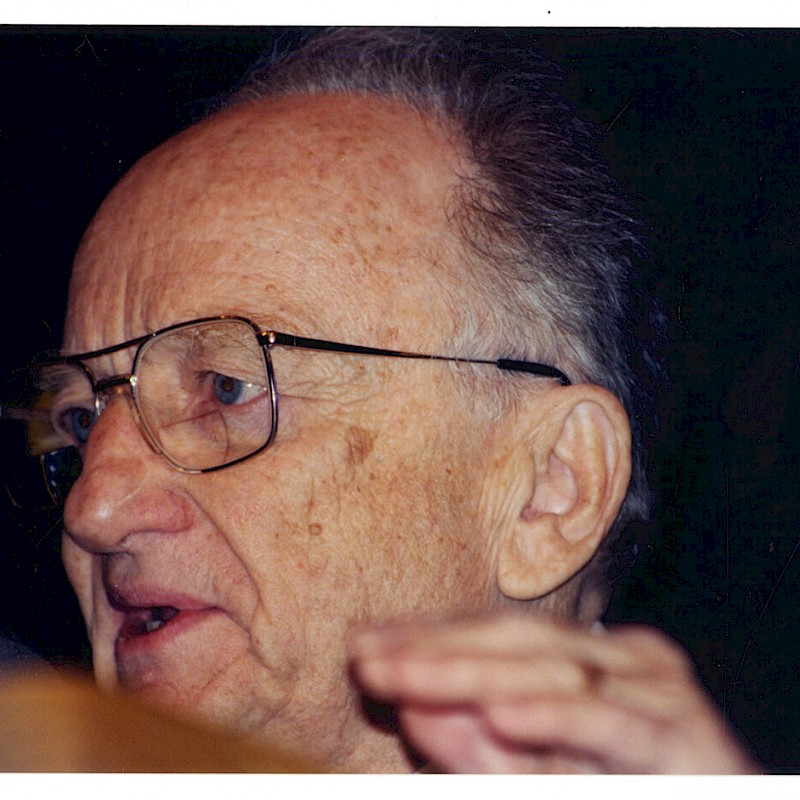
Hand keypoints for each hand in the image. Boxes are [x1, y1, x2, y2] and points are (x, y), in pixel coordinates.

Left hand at [349, 612, 758, 772]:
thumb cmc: (622, 793)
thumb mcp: (539, 774)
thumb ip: (481, 750)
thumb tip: (414, 709)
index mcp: (590, 657)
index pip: (497, 634)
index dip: (429, 636)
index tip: (364, 643)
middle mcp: (625, 660)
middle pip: (518, 644)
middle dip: (436, 650)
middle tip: (367, 656)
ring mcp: (659, 691)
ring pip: (552, 673)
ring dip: (472, 675)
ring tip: (405, 676)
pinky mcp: (688, 741)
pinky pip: (612, 728)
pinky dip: (555, 718)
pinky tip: (502, 712)